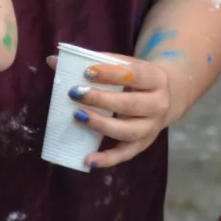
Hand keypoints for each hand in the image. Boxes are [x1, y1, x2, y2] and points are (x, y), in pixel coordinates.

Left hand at [47, 53, 171, 167]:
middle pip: (130, 104)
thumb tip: (53, 61)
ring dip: (100, 125)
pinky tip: (88, 159)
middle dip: (101, 99)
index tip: (87, 71)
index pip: (134, 74)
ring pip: (127, 131)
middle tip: (75, 93)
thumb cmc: (136, 77)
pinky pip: (125, 155)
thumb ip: (93, 61)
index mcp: (154, 77)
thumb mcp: (124, 64)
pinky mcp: (143, 145)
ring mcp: (151, 128)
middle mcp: (158, 104)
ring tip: (77, 116)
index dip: (111, 73)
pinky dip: (107, 159)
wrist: (167, 96)